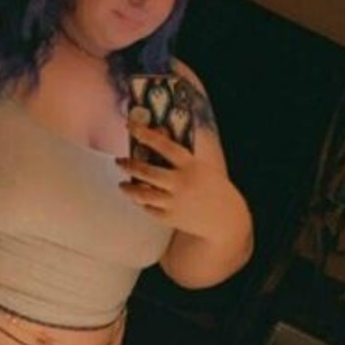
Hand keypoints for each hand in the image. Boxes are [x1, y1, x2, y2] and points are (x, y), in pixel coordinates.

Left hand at [116, 123, 249, 248]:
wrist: (226, 219)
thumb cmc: (214, 188)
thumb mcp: (202, 167)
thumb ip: (180, 155)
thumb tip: (158, 134)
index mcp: (191, 165)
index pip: (163, 145)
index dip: (144, 134)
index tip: (129, 125)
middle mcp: (181, 183)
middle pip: (146, 171)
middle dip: (128, 165)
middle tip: (119, 161)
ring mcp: (175, 202)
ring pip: (142, 194)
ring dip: (128, 188)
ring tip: (122, 185)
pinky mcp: (171, 219)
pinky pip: (149, 209)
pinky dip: (141, 203)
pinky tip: (138, 199)